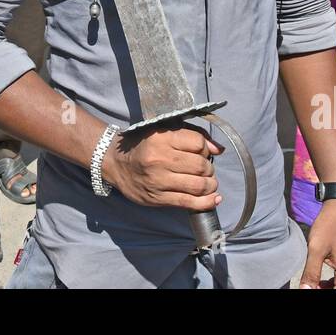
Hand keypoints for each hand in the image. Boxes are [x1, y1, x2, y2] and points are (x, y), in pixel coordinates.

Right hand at [102, 124, 221, 211]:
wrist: (116, 163)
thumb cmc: (143, 145)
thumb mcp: (163, 131)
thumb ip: (192, 136)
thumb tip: (220, 149)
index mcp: (161, 138)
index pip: (198, 143)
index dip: (206, 148)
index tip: (204, 152)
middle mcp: (160, 160)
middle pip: (201, 165)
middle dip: (209, 168)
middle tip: (205, 169)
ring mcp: (159, 181)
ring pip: (199, 185)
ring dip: (210, 185)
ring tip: (208, 182)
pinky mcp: (158, 199)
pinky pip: (189, 202)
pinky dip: (207, 202)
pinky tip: (214, 198)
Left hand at [300, 199, 335, 288]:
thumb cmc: (329, 225)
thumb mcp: (316, 249)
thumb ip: (311, 272)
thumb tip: (305, 289)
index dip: (323, 294)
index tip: (310, 288)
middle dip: (326, 291)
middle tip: (310, 287)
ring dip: (329, 289)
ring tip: (313, 285)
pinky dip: (333, 283)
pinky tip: (320, 280)